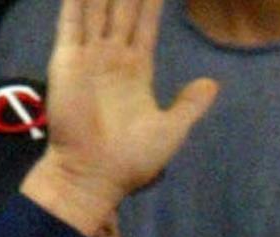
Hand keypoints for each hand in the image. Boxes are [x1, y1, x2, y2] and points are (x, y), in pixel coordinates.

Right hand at [26, 0, 218, 231]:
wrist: (95, 176)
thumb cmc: (133, 159)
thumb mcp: (171, 129)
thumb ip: (189, 104)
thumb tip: (212, 83)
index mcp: (136, 70)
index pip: (145, 24)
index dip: (152, 2)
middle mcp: (112, 57)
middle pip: (122, 8)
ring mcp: (88, 56)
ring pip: (97, 7)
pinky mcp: (67, 59)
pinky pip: (72, 20)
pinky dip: (76, 0)